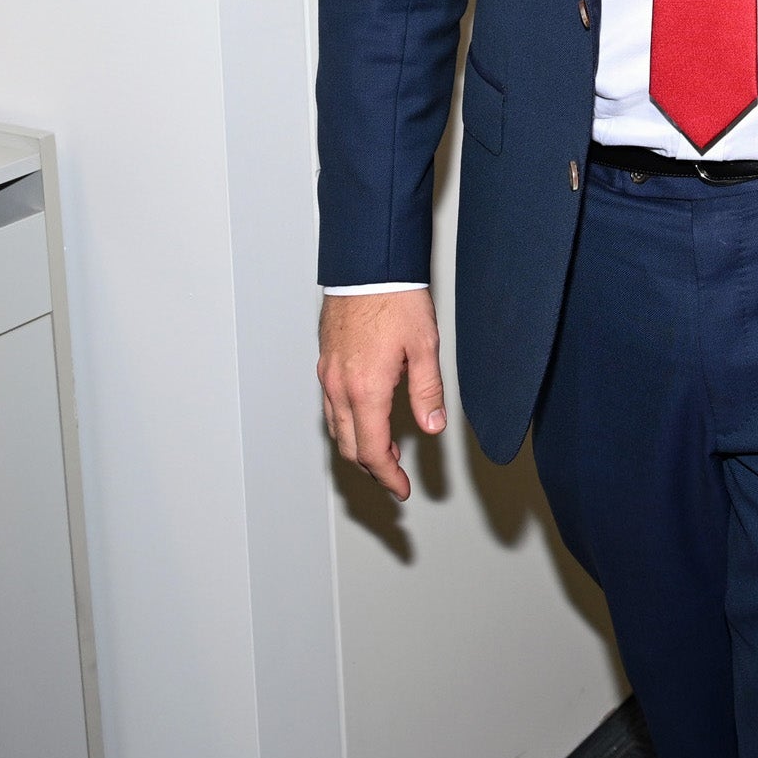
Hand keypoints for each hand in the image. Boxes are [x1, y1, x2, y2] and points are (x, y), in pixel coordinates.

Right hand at [318, 288, 444, 501]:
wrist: (367, 268)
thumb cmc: (396, 300)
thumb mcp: (425, 346)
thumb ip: (427, 390)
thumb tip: (432, 426)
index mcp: (366, 389)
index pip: (372, 451)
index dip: (388, 476)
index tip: (402, 489)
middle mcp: (339, 387)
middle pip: (350, 447)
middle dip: (373, 468)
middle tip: (396, 476)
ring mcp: (328, 376)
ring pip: (337, 429)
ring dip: (358, 447)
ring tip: (386, 452)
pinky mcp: (326, 364)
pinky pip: (331, 407)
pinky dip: (348, 425)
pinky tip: (366, 419)